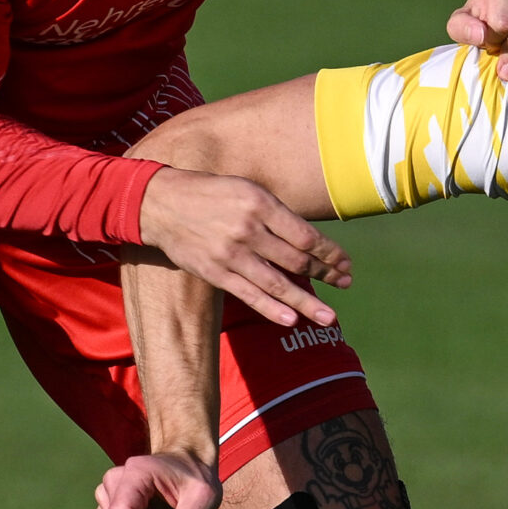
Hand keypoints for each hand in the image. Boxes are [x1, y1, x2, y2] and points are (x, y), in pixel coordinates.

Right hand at [135, 167, 350, 328]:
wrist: (161, 204)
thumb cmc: (212, 194)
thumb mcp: (247, 189)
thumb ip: (276, 214)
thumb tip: (310, 241)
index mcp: (260, 204)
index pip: (305, 236)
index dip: (330, 253)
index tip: (346, 264)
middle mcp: (248, 230)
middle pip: (296, 261)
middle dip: (326, 274)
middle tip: (345, 284)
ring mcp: (231, 254)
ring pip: (277, 283)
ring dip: (306, 303)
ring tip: (329, 318)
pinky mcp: (215, 273)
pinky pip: (248, 295)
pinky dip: (271, 309)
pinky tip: (291, 319)